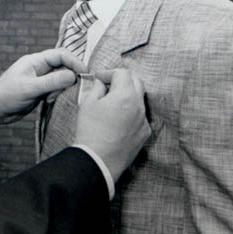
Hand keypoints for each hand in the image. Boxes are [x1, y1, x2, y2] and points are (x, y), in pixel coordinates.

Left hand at [0, 48, 85, 132]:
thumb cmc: (6, 95)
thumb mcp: (30, 88)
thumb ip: (51, 81)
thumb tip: (72, 75)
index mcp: (35, 61)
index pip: (60, 55)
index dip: (74, 62)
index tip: (85, 73)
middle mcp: (39, 68)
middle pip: (63, 66)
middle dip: (70, 76)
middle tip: (77, 88)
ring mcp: (39, 80)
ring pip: (60, 79)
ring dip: (62, 88)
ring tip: (52, 98)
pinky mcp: (39, 91)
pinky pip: (55, 90)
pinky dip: (57, 95)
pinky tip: (49, 102)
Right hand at [73, 68, 151, 182]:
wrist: (98, 161)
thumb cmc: (91, 132)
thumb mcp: (88, 104)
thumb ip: (96, 88)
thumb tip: (101, 83)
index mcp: (125, 95)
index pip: (122, 73)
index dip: (109, 73)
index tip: (99, 78)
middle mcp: (139, 106)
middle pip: (136, 82)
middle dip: (122, 80)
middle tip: (108, 84)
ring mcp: (144, 120)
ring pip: (139, 100)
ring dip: (127, 96)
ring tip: (111, 103)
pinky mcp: (144, 133)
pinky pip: (140, 116)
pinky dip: (131, 113)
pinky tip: (117, 120)